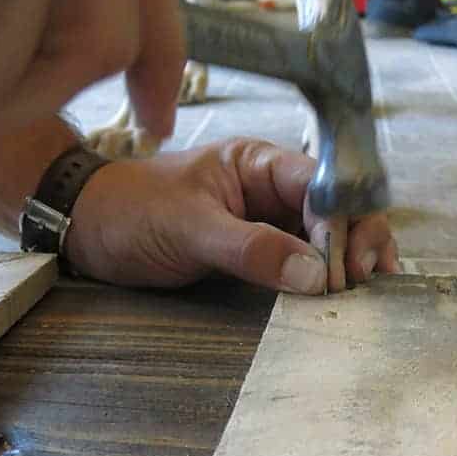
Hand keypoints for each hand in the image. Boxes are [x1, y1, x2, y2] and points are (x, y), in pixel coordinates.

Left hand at [65, 139, 400, 293]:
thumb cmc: (130, 213)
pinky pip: (303, 258)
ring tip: (371, 289)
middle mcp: (272, 187)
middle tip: (370, 281)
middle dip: (360, 239)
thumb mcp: (189, 229)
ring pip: (327, 234)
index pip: (322, 185)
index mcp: (258, 163)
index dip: (344, 222)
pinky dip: (326, 274)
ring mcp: (267, 218)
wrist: (86, 228)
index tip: (346, 266)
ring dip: (351, 259)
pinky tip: (344, 293)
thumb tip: (316, 274)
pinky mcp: (258, 248)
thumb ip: (251, 249)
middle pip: (337, 208)